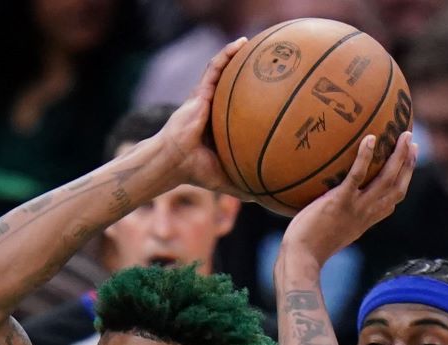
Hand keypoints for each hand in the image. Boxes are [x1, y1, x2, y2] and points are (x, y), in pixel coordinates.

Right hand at [146, 37, 255, 197]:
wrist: (173, 163)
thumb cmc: (196, 171)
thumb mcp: (227, 179)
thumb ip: (247, 186)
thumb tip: (271, 200)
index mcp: (221, 126)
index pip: (238, 106)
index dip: (254, 96)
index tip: (274, 89)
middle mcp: (213, 108)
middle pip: (232, 84)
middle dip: (248, 70)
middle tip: (269, 60)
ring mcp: (205, 99)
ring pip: (223, 71)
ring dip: (236, 55)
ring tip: (254, 43)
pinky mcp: (199, 93)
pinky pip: (214, 69)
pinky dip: (226, 55)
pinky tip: (240, 45)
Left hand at [279, 131, 417, 264]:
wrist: (302, 257)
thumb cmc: (311, 245)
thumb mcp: (335, 229)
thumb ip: (343, 215)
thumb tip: (336, 199)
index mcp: (368, 219)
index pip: (394, 198)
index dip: (405, 178)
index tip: (410, 160)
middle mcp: (368, 213)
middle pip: (397, 186)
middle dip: (409, 162)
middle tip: (412, 140)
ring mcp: (356, 207)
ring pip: (386, 179)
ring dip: (398, 156)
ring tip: (403, 135)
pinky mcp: (340, 202)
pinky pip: (357, 176)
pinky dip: (365, 157)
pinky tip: (369, 139)